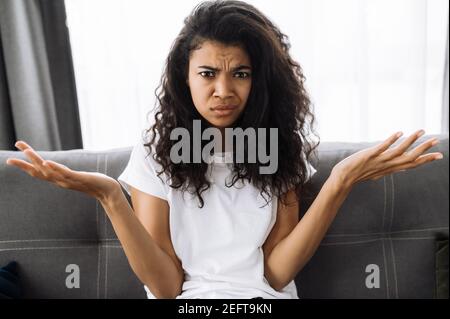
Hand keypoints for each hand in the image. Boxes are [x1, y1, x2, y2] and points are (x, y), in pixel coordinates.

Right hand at [6, 141, 120, 201]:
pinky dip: (55, 168)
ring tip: (27, 151)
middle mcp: (61, 181)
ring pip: (50, 171)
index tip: (10, 159)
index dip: (25, 166)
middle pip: (39, 171)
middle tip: (11, 156)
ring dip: (37, 161)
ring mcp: (69, 180)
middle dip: (25, 164)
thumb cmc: (94, 183)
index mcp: (59, 179)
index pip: (38, 172)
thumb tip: (59, 168)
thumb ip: (66, 174)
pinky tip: (47, 162)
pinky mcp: (79, 178)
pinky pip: (65, 173)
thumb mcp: (76, 177)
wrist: (108, 191)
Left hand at [331, 129, 443, 186]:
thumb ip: (387, 168)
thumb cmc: (357, 174)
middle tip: (436, 141)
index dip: (425, 160)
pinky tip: (399, 133)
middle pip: (409, 158)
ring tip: (421, 131)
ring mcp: (378, 160)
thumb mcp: (376, 172)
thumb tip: (397, 168)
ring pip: (398, 151)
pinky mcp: (369, 156)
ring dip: (410, 141)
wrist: (343, 179)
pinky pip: (382, 148)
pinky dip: (391, 140)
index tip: (439, 155)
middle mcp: (387, 165)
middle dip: (423, 149)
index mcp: (389, 168)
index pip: (411, 164)